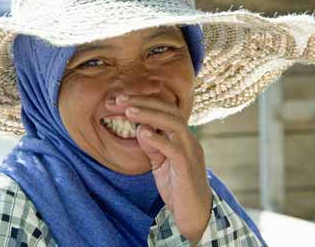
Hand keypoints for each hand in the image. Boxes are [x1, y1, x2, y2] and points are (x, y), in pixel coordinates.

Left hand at [106, 95, 211, 242]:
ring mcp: (190, 152)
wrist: (195, 216)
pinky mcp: (187, 168)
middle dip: (143, 102)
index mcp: (182, 137)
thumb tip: (140, 128)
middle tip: (119, 99)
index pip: (165, 110)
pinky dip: (158, 139)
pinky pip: (174, 149)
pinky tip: (142, 133)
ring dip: (149, 114)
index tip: (119, 100)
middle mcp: (189, 140)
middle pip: (169, 111)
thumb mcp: (160, 164)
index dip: (143, 102)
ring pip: (173, 124)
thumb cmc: (178, 189)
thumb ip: (152, 146)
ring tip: (128, 110)